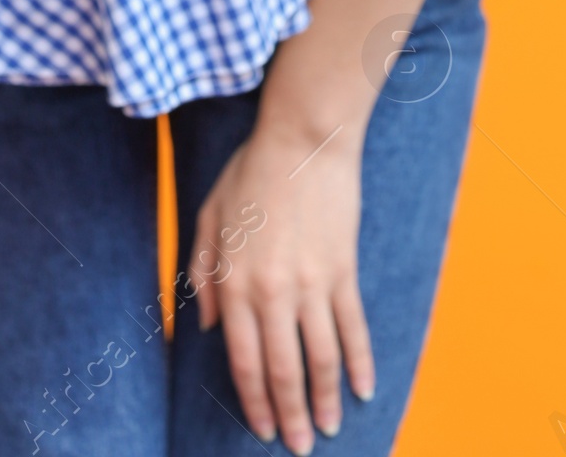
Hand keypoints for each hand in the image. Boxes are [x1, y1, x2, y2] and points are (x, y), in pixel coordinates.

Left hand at [189, 122, 373, 452]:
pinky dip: (360, 363)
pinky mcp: (343, 270)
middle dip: (290, 416)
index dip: (254, 401)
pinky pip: (353, 328)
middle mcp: (273, 291)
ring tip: (327, 429)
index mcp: (236, 282)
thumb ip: (202, 273)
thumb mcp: (209, 216)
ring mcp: (312, 283)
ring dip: (325, 401)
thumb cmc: (251, 172)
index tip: (261, 428)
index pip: (244, 361)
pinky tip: (362, 389)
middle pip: (283, 371)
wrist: (303, 138)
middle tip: (297, 446)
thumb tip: (210, 328)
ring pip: (321, 359)